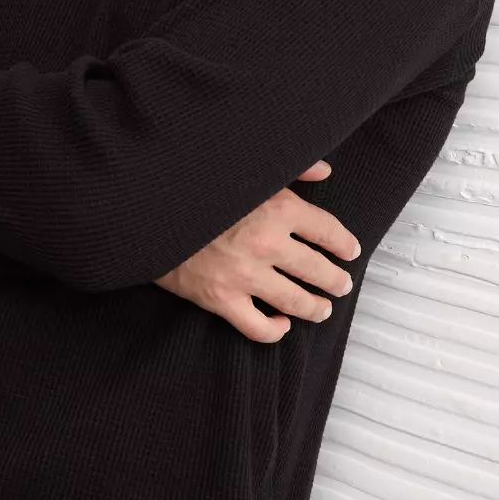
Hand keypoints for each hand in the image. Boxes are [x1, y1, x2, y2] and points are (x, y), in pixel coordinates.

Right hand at [154, 160, 361, 342]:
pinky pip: (259, 328)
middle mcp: (267, 243)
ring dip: (316, 309)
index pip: (328, 231)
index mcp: (278, 208)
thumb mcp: (250, 169)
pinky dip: (276, 330)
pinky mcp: (222, 299)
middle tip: (341, 284)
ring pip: (296, 303)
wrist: (148, 209)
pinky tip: (281, 324)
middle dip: (336, 281)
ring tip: (321, 309)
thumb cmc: (199, 186)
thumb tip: (325, 171)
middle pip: (318, 271)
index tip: (350, 251)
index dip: (344, 244)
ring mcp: (245, 275)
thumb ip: (293, 169)